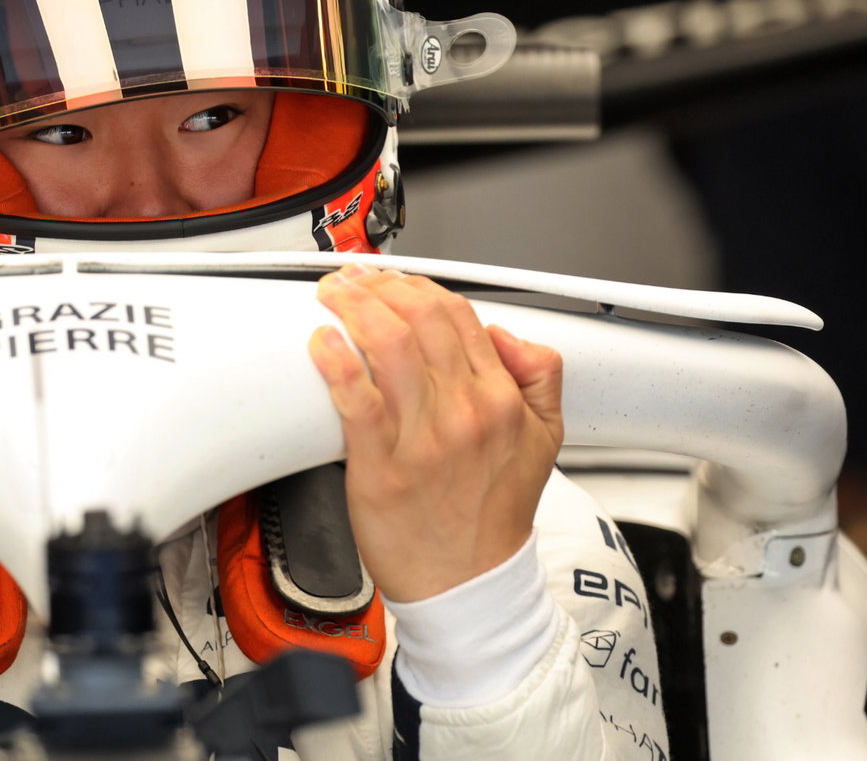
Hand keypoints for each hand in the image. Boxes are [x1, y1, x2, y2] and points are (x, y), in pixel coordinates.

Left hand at [307, 266, 562, 601]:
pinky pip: (356, 400)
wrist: (468, 584)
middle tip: (353, 281)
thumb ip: (539, 377)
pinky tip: (321, 344)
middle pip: (419, 320)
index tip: (391, 282)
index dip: (418, 287)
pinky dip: (336, 363)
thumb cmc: (490, 516)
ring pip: (387, 346)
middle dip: (379, 287)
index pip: (458, 316)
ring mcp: (422, 439)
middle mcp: (464, 413)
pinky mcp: (381, 466)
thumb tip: (507, 335)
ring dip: (353, 308)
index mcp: (500, 400)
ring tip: (332, 297)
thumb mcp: (546, 440)